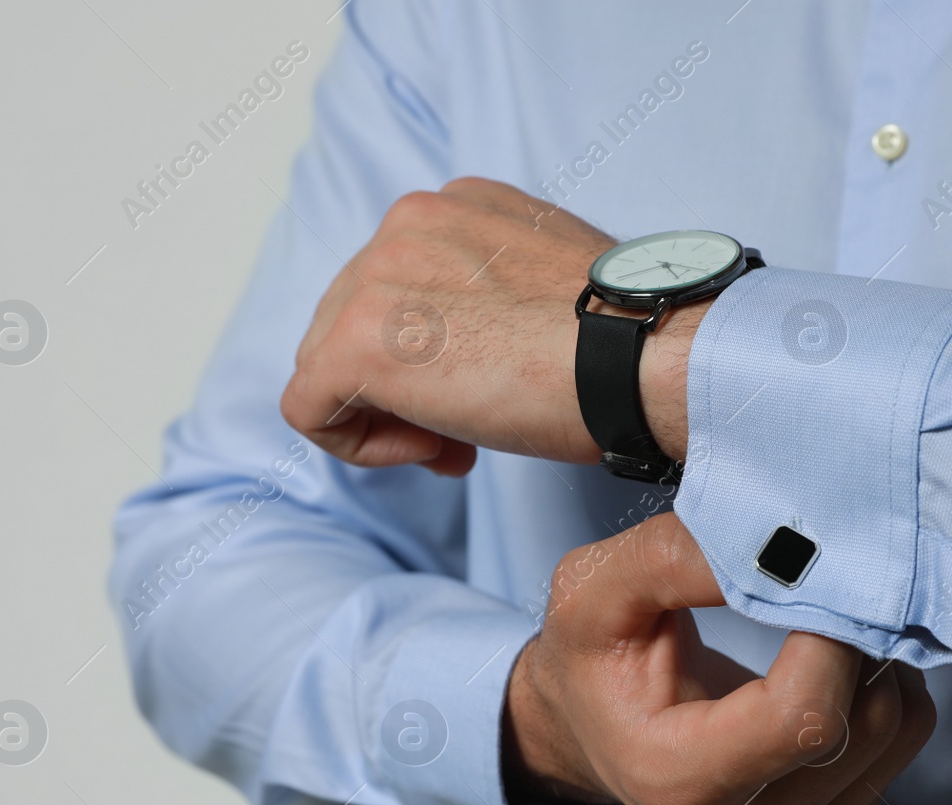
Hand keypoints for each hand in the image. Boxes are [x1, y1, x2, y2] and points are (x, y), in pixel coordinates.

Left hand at [280, 177, 698, 476]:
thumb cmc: (624, 342)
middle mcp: (407, 223)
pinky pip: (308, 407)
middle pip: (350, 322)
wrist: (643, 361)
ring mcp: (376, 278)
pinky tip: (434, 450)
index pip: (398, 284)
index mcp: (456, 206)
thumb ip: (495, 293)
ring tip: (457, 443)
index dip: (432, 354)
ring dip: (387, 417)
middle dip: (404, 388)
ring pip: (324, 363)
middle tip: (470, 433)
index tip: (487, 389)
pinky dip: (359, 445)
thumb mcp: (550, 288)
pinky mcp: (356, 343)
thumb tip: (462, 348)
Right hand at [502, 512, 935, 804]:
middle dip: (857, 639)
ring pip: (896, 732)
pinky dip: (881, 688)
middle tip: (829, 581)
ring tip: (826, 618)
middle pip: (861, 727)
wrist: (588, 725)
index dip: (829, 637)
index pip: (804, 718)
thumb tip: (778, 542)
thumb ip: (676, 557)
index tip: (815, 574)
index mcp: (676, 783)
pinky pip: (901, 746)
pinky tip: (832, 662)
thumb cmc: (591, 658)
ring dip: (879, 659)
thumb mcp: (595, 588)